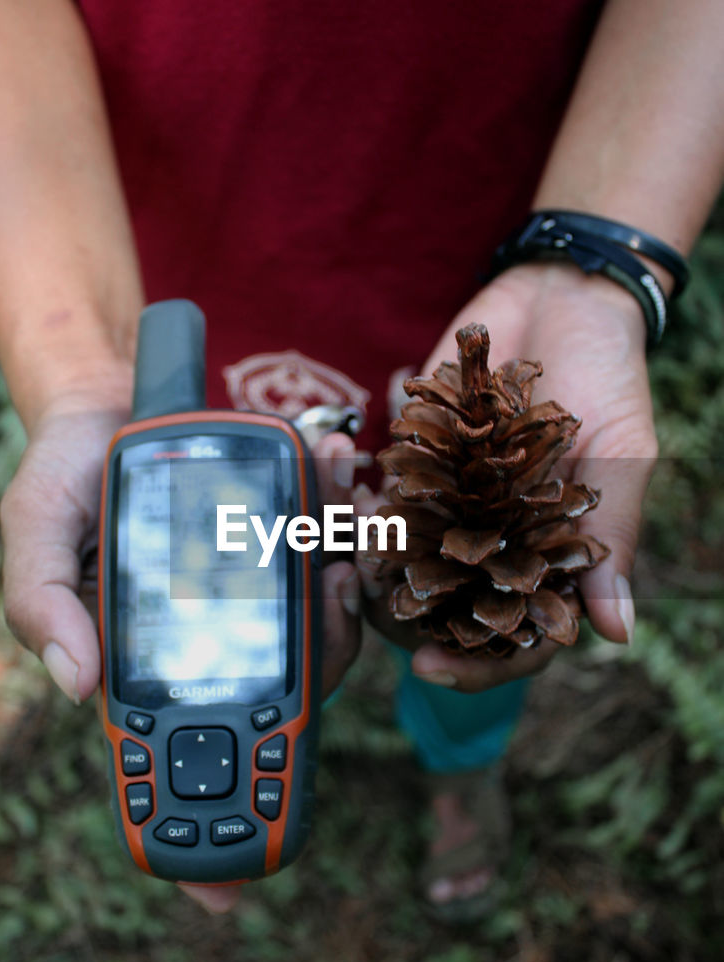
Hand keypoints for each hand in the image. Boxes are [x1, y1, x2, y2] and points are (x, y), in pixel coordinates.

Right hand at [0, 393, 361, 914]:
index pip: (171, 759)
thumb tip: (76, 685)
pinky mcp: (285, 550)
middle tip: (323, 624)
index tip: (230, 894)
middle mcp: (211, 641)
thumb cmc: (68, 477)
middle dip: (307, 693)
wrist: (114, 404)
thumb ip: (42, 600)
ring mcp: (253, 598)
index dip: (199, 830)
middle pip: (272, 705)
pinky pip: (332, 569)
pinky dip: (347, 542)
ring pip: (318, 638)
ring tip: (342, 548)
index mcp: (146, 660)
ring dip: (342, 601)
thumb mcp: (35, 527)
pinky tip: (344, 501)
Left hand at [358, 262, 656, 691]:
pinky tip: (341, 472)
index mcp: (546, 560)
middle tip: (369, 595)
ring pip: (395, 563)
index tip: (428, 665)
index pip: (511, 640)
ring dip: (364, 556)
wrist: (559, 295)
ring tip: (350, 532)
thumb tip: (616, 635)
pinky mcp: (414, 463)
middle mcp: (492, 545)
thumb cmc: (607, 374)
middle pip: (440, 613)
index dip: (474, 665)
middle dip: (400, 614)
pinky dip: (350, 496)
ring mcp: (448, 508)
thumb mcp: (621, 454)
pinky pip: (373, 498)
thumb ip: (608, 538)